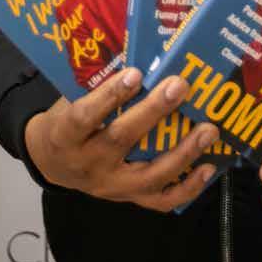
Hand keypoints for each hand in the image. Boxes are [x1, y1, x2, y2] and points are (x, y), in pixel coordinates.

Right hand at [25, 67, 219, 212]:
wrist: (53, 163)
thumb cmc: (65, 123)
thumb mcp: (69, 102)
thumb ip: (97, 88)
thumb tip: (140, 60)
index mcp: (66, 135)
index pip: (85, 116)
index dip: (110, 95)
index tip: (136, 73)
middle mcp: (88, 163)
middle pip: (122, 139)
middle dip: (154, 111)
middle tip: (179, 86)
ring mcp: (110, 186)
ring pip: (150, 174)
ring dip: (183, 151)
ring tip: (208, 129)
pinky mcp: (128, 199)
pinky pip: (162, 200)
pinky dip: (188, 186)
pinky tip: (208, 166)